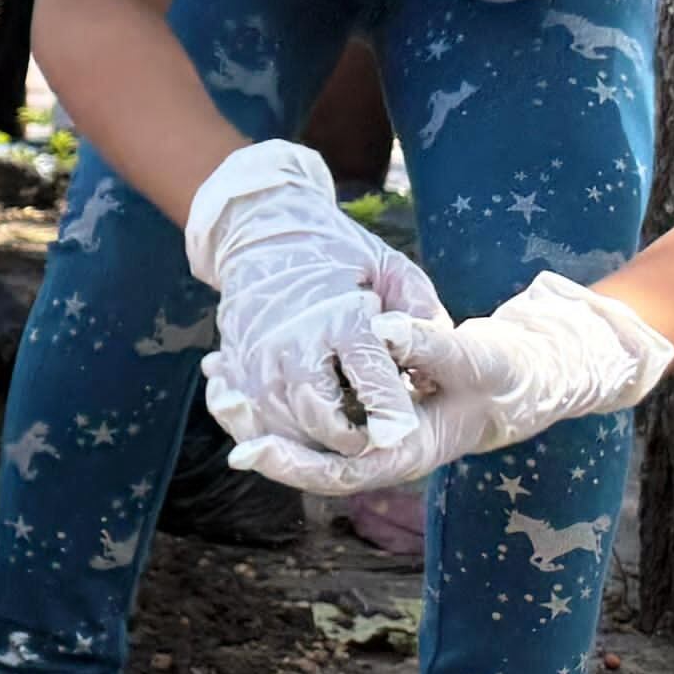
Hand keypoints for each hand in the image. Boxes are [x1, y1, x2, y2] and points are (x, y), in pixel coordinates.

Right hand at [183, 141, 447, 463]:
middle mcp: (293, 342)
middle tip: (370, 441)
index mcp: (341, 318)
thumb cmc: (340, 255)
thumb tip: (440, 353)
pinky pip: (248, 415)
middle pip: (318, 417)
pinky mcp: (234, 364)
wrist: (264, 231)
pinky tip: (292, 430)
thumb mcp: (393, 269)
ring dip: (309, 441)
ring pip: (280, 425)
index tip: (402, 431)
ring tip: (338, 439)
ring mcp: (257, 356)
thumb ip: (420, 311)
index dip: (389, 414)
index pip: (371, 380)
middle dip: (347, 440)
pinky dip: (270, 430)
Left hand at [225, 273, 673, 495]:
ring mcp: (367, 431)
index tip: (248, 451)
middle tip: (219, 401)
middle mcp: (379, 448)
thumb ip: (432, 347)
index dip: (293, 464)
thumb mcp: (477, 358)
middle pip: (307, 456)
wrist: (516, 379)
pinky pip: (308, 408)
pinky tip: (242, 363)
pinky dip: (274, 391)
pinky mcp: (360, 411)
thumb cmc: (502, 374)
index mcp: (406, 450)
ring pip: (301, 432)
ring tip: (217, 380)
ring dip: (259, 411)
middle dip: (261, 433)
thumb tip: (384, 331)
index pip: (339, 471)